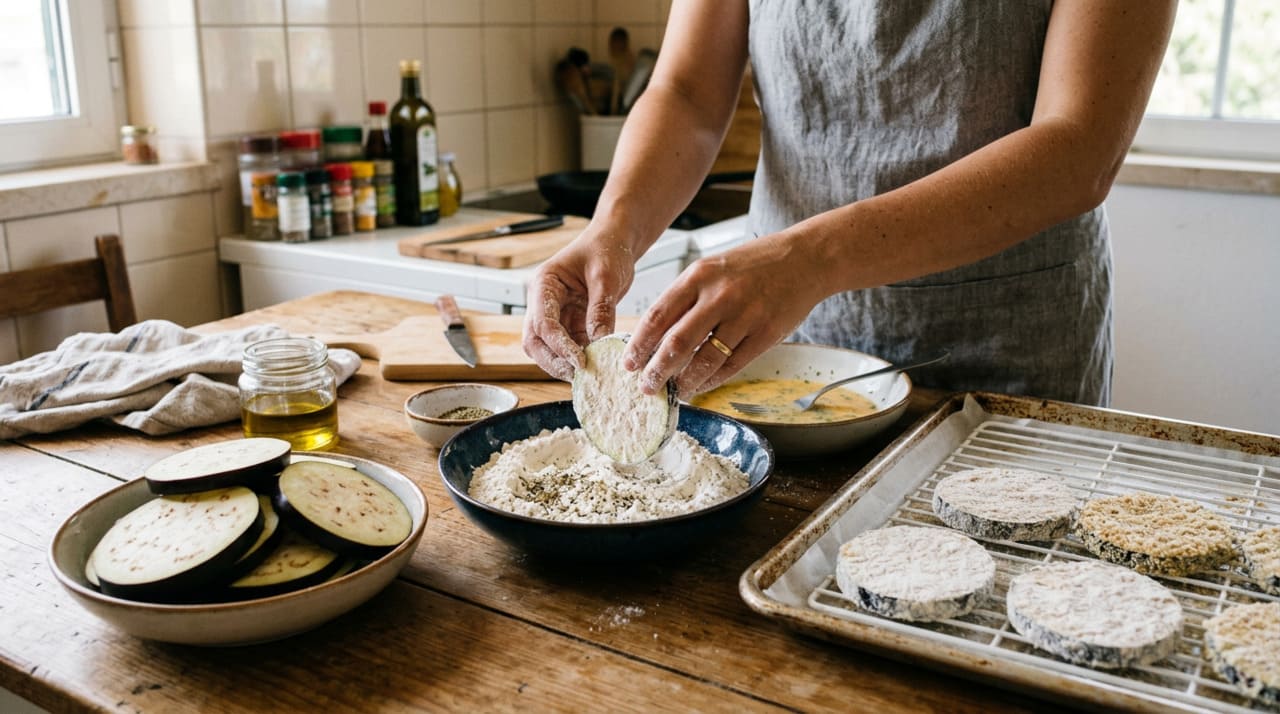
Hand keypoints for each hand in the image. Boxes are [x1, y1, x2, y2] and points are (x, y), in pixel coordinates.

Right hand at [522, 226, 636, 380]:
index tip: (580, 360)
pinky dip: (579, 358)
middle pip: (535, 341)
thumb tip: (599, 340)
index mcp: (544, 284)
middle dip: (553, 361)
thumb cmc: (606, 248)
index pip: (543, 322)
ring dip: (564, 363)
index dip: (559, 345)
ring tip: (589, 374)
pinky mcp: (571, 323)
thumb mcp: (606, 276)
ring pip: (548, 349)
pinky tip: (596, 365)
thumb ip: (600, 308)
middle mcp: (544, 302)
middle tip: (578, 375)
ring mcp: (556, 314)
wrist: (615, 242)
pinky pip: (569, 347)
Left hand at [623, 231, 828, 398]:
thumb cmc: (754, 265)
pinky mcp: (766, 334)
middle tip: (645, 386)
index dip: (639, 343)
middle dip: (656, 370)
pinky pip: (732, 365)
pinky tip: (700, 386)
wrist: (805, 258)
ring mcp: (744, 316)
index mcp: (699, 276)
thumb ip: (686, 296)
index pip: (658, 315)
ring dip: (684, 381)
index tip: (628, 362)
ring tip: (674, 391)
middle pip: (677, 342)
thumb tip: (656, 334)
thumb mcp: (712, 268)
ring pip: (704, 359)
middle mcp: (719, 295)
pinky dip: (712, 380)